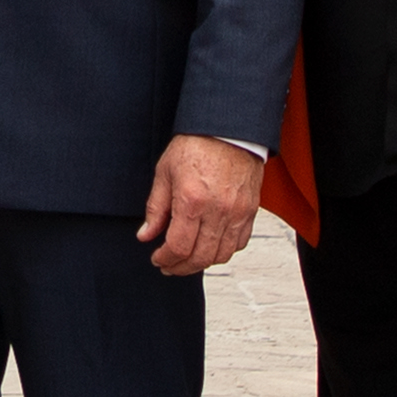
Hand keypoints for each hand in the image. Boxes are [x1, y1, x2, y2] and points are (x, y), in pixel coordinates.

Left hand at [139, 138, 264, 278]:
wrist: (228, 129)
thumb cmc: (197, 144)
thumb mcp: (165, 172)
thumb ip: (156, 208)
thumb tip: (146, 235)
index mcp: (192, 200)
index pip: (178, 246)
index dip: (165, 259)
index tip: (158, 258)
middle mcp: (218, 210)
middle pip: (200, 257)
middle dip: (181, 267)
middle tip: (169, 266)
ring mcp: (237, 212)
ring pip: (222, 255)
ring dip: (202, 262)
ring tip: (188, 259)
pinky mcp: (250, 211)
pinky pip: (239, 243)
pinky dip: (224, 251)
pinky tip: (210, 246)